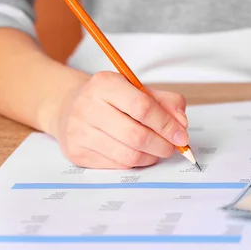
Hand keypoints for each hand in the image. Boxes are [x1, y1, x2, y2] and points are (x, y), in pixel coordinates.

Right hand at [48, 71, 188, 168]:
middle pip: (136, 135)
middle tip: (172, 147)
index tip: (181, 135)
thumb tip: (181, 124)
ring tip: (157, 151)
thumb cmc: (110, 98)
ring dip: (150, 157)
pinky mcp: (76, 152)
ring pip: (127, 156)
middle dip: (162, 145)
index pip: (142, 107)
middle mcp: (88, 106)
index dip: (166, 124)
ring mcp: (79, 131)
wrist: (68, 106)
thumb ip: (165, 102)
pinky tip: (138, 154)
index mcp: (105, 83)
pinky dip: (134, 163)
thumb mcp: (137, 89)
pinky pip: (116, 165)